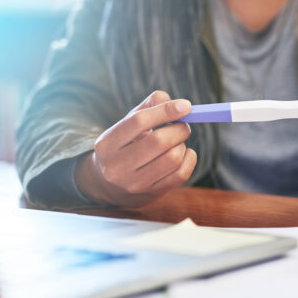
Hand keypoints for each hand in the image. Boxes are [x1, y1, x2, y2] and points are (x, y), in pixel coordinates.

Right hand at [75, 91, 196, 207]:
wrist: (112, 186)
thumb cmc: (125, 146)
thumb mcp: (127, 124)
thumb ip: (149, 107)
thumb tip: (177, 104)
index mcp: (107, 144)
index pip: (139, 121)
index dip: (165, 111)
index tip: (185, 106)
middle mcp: (117, 166)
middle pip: (159, 141)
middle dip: (179, 129)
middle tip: (183, 125)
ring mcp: (134, 183)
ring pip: (173, 158)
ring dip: (182, 145)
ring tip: (177, 142)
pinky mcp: (152, 194)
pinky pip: (181, 174)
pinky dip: (189, 159)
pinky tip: (184, 154)